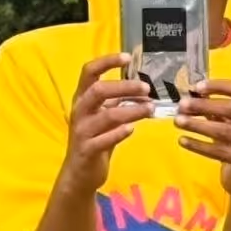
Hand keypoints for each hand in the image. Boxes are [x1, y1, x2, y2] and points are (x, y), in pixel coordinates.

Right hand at [63, 51, 159, 180]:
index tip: (128, 57)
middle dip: (124, 86)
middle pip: (98, 90)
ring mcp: (81, 131)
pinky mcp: (87, 150)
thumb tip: (144, 90)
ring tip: (151, 109)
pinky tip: (132, 129)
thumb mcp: (104, 117)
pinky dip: (119, 132)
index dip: (107, 61)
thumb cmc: (95, 139)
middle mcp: (79, 111)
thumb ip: (119, 102)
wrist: (79, 173)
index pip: (89, 71)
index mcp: (82, 98)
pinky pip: (104, 139)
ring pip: (107, 115)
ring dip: (132, 110)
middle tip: (147, 88)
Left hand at [173, 72, 230, 174]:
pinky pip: (218, 151)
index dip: (217, 86)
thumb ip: (214, 110)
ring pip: (222, 130)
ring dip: (197, 125)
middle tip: (181, 106)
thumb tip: (190, 97)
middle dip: (203, 106)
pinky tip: (183, 140)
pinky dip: (198, 145)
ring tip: (177, 122)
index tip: (196, 87)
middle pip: (230, 108)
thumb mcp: (229, 124)